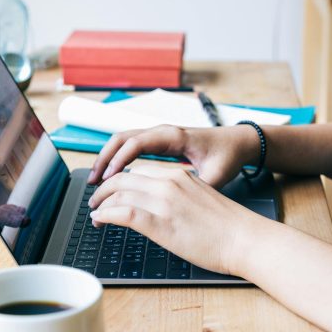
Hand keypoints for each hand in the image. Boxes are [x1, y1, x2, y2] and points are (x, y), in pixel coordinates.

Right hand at [87, 124, 256, 188]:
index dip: (119, 160)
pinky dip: (117, 158)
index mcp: (174, 136)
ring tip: (96, 181)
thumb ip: (199, 185)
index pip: (136, 143)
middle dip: (104, 158)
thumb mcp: (216, 174)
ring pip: (124, 140)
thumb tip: (179, 199)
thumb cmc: (228, 156)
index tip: (108, 179)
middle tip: (92, 183)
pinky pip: (131, 146)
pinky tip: (112, 176)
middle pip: (122, 138)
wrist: (238, 143)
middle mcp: (163, 132)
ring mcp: (160, 136)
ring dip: (108, 158)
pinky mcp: (160, 142)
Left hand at [87, 162, 264, 274]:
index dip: (120, 180)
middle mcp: (169, 182)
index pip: (140, 170)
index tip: (112, 191)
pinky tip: (100, 220)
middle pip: (124, 177)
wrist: (244, 238)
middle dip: (105, 189)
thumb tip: (160, 207)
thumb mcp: (200, 199)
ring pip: (119, 192)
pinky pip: (123, 212)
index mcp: (180, 175)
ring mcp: (164, 201)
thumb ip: (178, 197)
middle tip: (96, 201)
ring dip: (101, 203)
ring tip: (95, 214)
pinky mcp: (160, 223)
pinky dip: (106, 214)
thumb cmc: (228, 226)